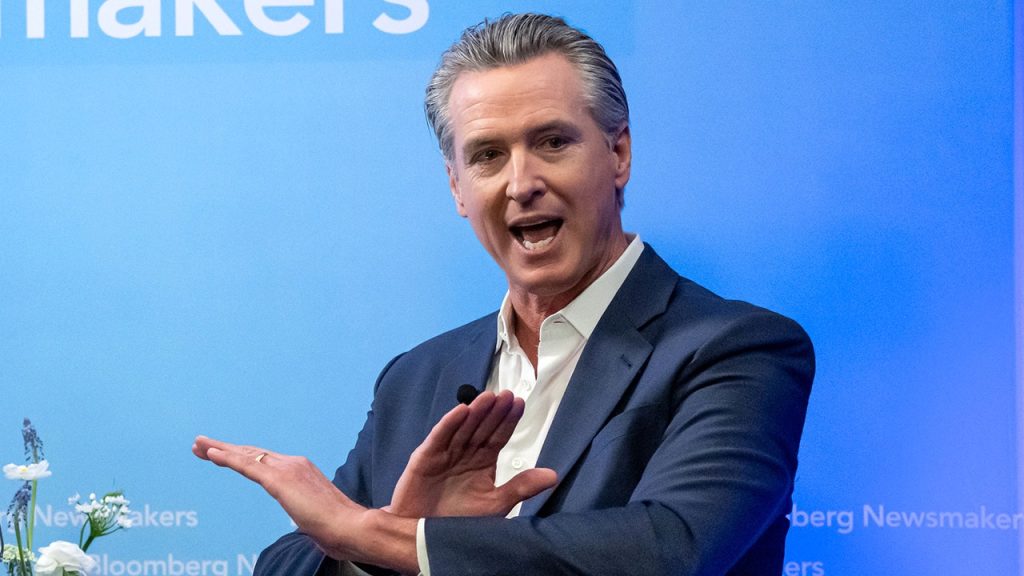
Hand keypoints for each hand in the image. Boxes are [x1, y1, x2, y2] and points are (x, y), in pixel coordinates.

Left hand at [192, 437, 417, 571]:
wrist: (352, 528)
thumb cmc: (339, 529)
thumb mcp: (317, 518)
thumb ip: (309, 515)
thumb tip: (310, 525)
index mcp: (303, 472)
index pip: (266, 461)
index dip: (242, 457)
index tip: (222, 455)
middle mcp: (294, 464)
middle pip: (252, 453)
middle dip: (225, 448)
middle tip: (201, 445)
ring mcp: (287, 469)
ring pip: (246, 455)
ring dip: (219, 449)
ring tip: (198, 445)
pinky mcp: (280, 480)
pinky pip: (248, 466)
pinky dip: (227, 458)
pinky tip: (211, 454)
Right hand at [389, 390, 557, 517]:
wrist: (421, 539)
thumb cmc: (458, 522)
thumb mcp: (494, 504)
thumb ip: (520, 487)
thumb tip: (553, 476)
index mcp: (482, 463)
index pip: (498, 437)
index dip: (507, 420)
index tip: (519, 403)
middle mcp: (464, 454)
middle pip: (482, 428)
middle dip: (494, 412)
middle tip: (507, 394)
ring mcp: (444, 453)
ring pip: (462, 428)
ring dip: (475, 412)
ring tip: (488, 397)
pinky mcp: (424, 458)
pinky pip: (439, 438)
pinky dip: (449, 424)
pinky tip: (461, 411)